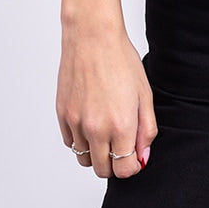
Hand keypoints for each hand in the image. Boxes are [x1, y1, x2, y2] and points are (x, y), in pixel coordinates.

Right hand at [57, 23, 157, 178]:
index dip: (132, 167)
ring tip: (105, 130)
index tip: (134, 157)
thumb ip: (146, 130)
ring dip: (96, 153)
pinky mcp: (62, 115)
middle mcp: (96, 129)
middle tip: (121, 145)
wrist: (92, 37)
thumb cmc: (121, 60)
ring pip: (84, 159)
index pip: (124, 170)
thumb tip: (142, 157)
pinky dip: (80, 140)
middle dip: (114, 164)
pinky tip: (90, 121)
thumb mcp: (144, 94)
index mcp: (121, 125)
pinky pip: (70, 143)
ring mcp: (76, 123)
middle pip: (102, 170)